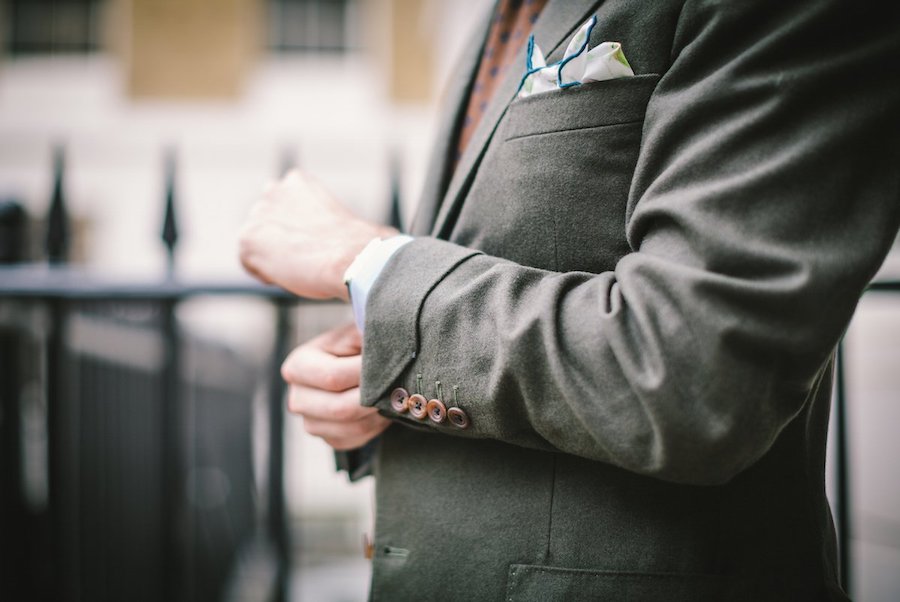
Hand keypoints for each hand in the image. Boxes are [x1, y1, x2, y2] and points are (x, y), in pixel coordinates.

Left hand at [240, 169, 396, 299]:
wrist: (354, 260)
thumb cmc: (363, 245)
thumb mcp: (351, 221)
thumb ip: (339, 222)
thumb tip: (382, 239)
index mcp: (297, 182)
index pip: (282, 207)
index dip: (296, 230)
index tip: (311, 246)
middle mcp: (272, 191)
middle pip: (266, 222)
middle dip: (279, 240)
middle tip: (303, 260)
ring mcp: (258, 214)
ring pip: (257, 244)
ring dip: (272, 258)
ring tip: (300, 270)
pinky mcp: (248, 239)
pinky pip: (250, 263)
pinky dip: (266, 274)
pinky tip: (290, 276)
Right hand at [281, 323, 389, 449]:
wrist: (351, 368)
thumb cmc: (353, 347)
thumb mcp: (354, 335)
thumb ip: (364, 335)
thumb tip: (384, 339)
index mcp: (297, 367)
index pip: (332, 377)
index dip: (364, 372)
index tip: (392, 363)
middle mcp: (297, 399)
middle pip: (340, 408)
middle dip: (375, 396)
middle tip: (400, 383)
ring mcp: (311, 423)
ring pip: (353, 427)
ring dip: (379, 412)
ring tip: (396, 394)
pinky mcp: (330, 439)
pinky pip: (358, 438)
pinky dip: (378, 425)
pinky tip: (385, 407)